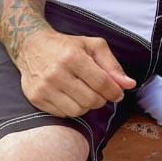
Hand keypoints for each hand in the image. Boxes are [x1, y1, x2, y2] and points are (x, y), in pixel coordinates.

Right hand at [16, 29, 136, 117]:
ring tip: (86, 93)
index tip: (118, 94)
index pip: (101, 82)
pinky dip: (72, 108)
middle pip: (91, 100)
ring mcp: (44, 87)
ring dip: (87, 106)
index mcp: (73, 57)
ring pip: (78, 110)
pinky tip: (71, 97)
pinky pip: (63, 114)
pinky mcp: (36, 98)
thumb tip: (129, 84)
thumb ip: (112, 65)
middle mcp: (57, 73)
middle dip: (102, 99)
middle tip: (100, 92)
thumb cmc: (68, 46)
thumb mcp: (93, 46)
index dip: (114, 91)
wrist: (32, 47)